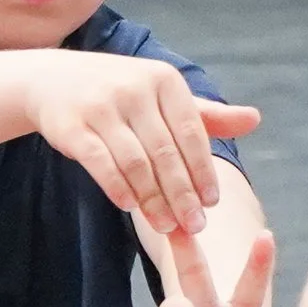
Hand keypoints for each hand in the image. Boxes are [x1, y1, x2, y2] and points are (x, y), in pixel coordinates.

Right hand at [23, 50, 260, 237]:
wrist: (52, 81)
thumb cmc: (120, 93)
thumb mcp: (163, 96)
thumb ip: (207, 115)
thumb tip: (255, 119)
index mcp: (164, 79)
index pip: (192, 132)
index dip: (203, 170)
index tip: (212, 203)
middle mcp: (134, 88)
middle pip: (165, 152)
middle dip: (183, 194)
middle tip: (195, 226)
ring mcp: (101, 106)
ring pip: (135, 162)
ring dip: (153, 199)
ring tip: (166, 226)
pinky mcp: (72, 125)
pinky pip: (100, 163)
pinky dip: (118, 187)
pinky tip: (130, 208)